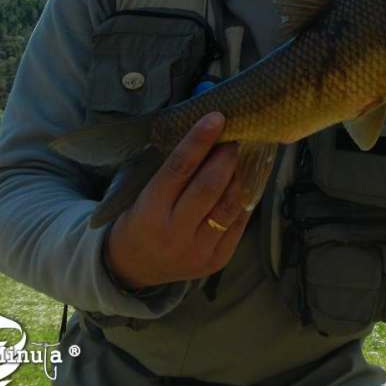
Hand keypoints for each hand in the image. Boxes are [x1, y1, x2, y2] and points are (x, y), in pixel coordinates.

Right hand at [103, 112, 251, 289]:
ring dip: (243, 176)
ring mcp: (198, 250)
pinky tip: (250, 181)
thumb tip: (207, 133)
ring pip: (230, 206)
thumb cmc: (140, 219)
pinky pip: (239, 223)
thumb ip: (173, 170)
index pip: (178, 169)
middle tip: (236, 138)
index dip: (198, 141)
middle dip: (226, 158)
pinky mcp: (217, 260)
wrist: (134, 267)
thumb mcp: (143, 194)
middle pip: (208, 187)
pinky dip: (247, 198)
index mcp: (149, 212)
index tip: (216, 118)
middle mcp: (174, 233)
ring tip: (248, 156)